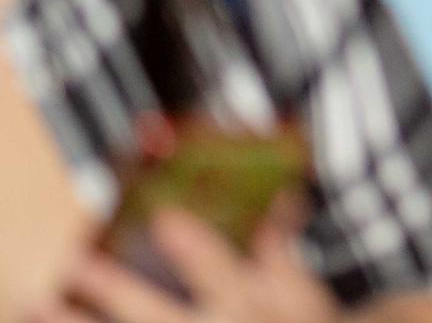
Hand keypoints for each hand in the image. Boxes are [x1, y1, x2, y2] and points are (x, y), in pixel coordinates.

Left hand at [37, 204, 341, 322]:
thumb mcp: (304, 296)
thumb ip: (282, 256)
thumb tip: (277, 203)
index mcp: (246, 310)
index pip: (218, 272)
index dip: (192, 246)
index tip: (164, 218)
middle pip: (155, 314)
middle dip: (114, 288)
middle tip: (77, 262)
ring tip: (44, 304)